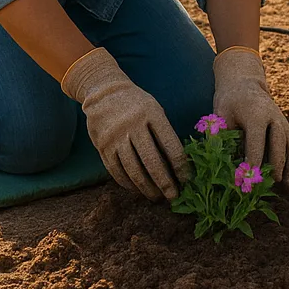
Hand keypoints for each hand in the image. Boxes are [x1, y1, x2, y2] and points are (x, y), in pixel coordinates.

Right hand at [61, 48, 188, 200]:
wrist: (103, 92)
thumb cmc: (137, 104)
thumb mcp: (155, 110)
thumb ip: (164, 133)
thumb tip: (177, 165)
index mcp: (152, 114)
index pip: (171, 146)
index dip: (180, 166)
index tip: (187, 180)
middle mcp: (133, 126)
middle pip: (152, 162)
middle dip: (165, 182)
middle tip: (174, 196)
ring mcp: (115, 137)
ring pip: (133, 170)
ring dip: (147, 187)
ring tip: (156, 197)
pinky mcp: (102, 146)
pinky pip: (117, 171)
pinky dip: (128, 183)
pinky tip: (137, 189)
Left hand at [212, 46, 288, 192]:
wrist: (245, 83)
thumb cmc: (229, 102)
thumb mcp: (220, 115)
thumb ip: (222, 137)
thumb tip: (219, 165)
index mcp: (257, 114)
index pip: (257, 143)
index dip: (252, 163)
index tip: (247, 180)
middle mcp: (275, 118)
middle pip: (277, 146)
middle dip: (272, 168)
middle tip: (265, 187)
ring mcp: (283, 123)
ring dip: (288, 170)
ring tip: (286, 190)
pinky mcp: (287, 129)